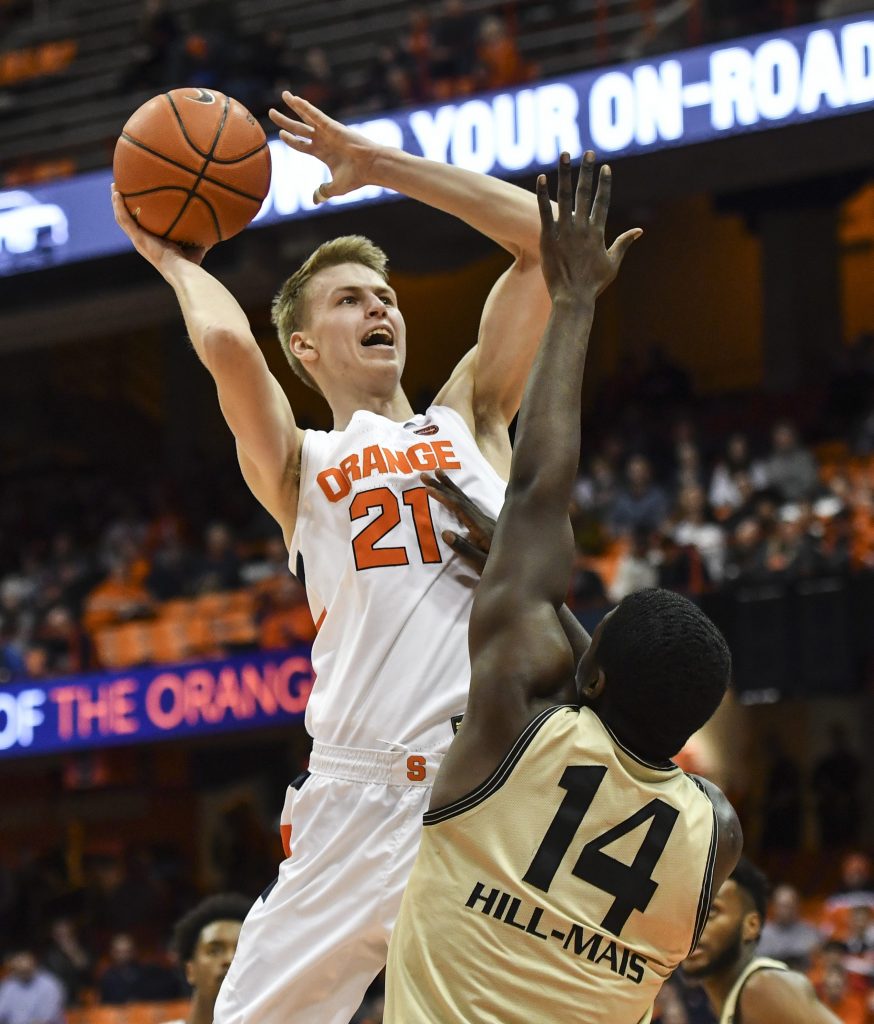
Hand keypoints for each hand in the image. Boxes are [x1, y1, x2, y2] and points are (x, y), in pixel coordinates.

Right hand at [111, 186, 207, 272]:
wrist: (183, 270)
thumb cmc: (191, 264)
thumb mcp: (197, 245)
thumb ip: (201, 236)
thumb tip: (214, 227)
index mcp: (153, 243)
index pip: (143, 226)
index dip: (139, 214)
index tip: (139, 201)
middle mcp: (143, 241)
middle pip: (129, 220)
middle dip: (124, 205)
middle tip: (120, 190)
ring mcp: (139, 240)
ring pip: (122, 218)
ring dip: (117, 203)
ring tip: (114, 187)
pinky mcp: (137, 238)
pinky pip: (124, 220)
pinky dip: (119, 206)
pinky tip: (116, 193)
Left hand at [268, 91, 378, 205]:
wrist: (371, 167)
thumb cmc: (356, 177)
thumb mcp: (335, 188)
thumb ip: (323, 192)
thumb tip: (315, 200)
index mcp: (322, 153)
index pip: (301, 144)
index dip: (290, 140)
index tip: (281, 134)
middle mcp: (323, 139)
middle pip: (299, 128)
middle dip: (285, 121)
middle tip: (272, 113)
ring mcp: (327, 131)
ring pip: (306, 116)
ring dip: (294, 105)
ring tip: (283, 94)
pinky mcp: (332, 126)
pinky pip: (315, 114)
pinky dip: (305, 107)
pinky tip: (295, 99)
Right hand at [420, 469, 494, 574]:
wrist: (521, 563)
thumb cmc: (502, 566)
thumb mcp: (481, 563)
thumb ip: (465, 549)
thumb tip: (445, 533)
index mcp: (480, 527)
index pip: (459, 508)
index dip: (444, 497)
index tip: (428, 488)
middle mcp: (483, 519)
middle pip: (460, 498)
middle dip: (442, 485)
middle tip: (424, 475)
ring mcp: (485, 519)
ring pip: (464, 498)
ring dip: (450, 486)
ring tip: (438, 472)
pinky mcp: (485, 522)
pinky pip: (468, 504)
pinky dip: (457, 495)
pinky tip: (454, 493)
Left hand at [536, 151, 640, 301]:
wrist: (573, 298)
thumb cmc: (593, 284)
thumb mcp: (613, 263)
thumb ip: (624, 243)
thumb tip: (639, 231)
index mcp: (598, 232)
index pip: (602, 201)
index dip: (604, 183)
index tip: (605, 167)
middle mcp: (582, 228)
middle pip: (585, 193)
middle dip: (587, 170)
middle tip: (588, 152)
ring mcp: (565, 231)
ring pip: (565, 196)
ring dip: (565, 174)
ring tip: (564, 154)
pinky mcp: (548, 238)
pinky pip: (544, 211)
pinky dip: (542, 194)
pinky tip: (541, 178)